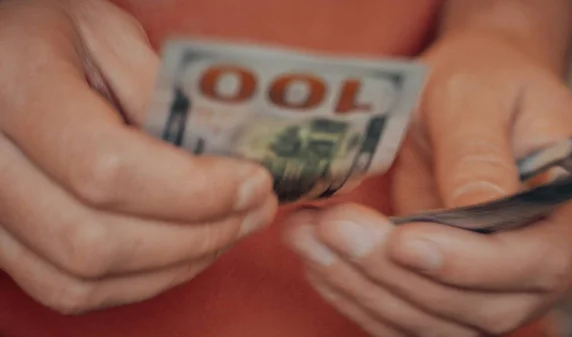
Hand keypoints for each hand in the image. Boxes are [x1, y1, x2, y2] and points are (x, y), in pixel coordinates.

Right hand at [0, 0, 276, 313]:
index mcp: (14, 87)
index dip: (192, 190)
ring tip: (231, 227)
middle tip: (255, 207)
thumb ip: (158, 92)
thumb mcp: (107, 33)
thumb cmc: (51, 33)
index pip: (107, 169)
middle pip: (96, 241)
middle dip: (199, 234)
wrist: (2, 55)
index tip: (251, 181)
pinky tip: (186, 248)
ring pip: (84, 278)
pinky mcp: (4, 239)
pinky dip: (141, 280)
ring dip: (177, 263)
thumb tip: (219, 159)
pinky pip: (70, 289)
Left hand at [284, 32, 571, 335]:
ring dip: (362, 286)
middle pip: (474, 305)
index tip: (402, 240)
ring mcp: (491, 285)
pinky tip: (319, 261)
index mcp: (566, 213)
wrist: (471, 98)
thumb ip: (479, 151)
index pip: (529, 261)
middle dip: (393, 273)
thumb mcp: (480, 97)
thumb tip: (478, 205)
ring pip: (431, 319)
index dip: (464, 262)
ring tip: (305, 237)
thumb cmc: (483, 82)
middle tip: (329, 228)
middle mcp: (537, 264)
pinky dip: (358, 295)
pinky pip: (406, 314)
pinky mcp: (447, 288)